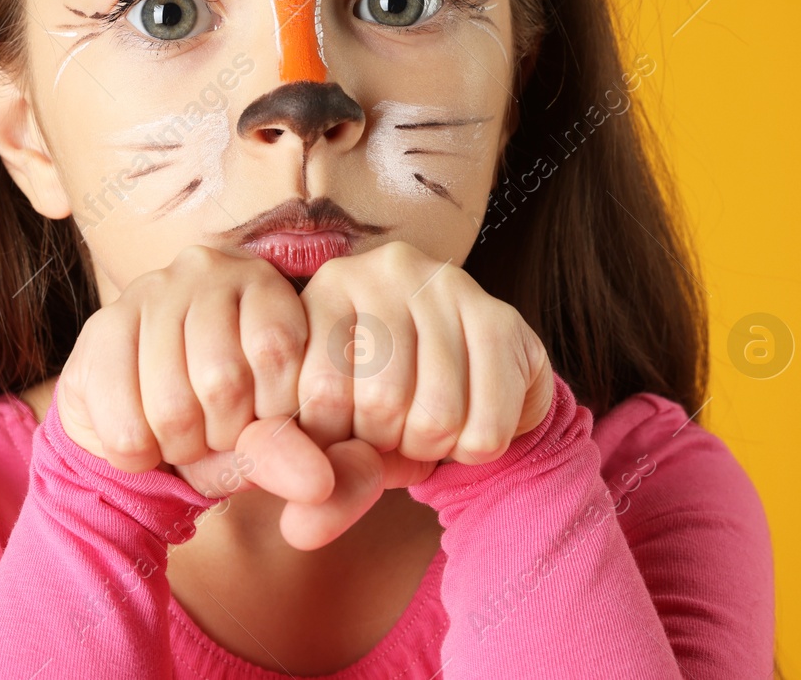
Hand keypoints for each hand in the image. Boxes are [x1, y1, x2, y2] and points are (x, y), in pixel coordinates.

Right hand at [55, 245, 335, 504]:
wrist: (135, 424)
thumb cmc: (218, 419)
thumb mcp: (263, 437)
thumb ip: (288, 456)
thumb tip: (317, 484)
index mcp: (263, 285)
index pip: (277, 350)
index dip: (270, 413)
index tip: (260, 423)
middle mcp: (205, 270)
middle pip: (224, 378)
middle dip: (220, 437)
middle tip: (214, 435)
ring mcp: (147, 292)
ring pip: (173, 405)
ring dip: (178, 448)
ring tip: (179, 438)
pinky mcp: (99, 329)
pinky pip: (126, 426)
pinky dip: (137, 456)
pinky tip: (141, 441)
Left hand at [279, 241, 553, 548]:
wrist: (474, 383)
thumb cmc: (385, 406)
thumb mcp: (337, 439)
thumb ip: (315, 484)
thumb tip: (298, 530)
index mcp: (323, 292)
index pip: (316, 393)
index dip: (333, 443)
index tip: (344, 435)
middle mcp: (381, 270)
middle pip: (378, 403)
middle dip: (389, 445)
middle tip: (396, 430)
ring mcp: (444, 284)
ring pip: (435, 416)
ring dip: (435, 448)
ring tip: (431, 425)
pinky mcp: (502, 315)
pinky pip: (485, 425)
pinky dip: (476, 449)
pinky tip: (470, 419)